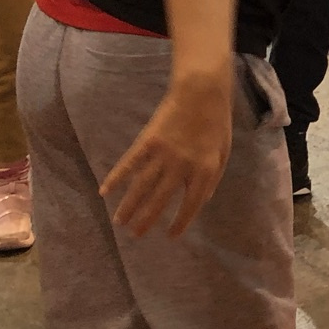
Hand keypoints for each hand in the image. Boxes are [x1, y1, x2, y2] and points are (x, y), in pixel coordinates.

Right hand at [100, 69, 234, 237]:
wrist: (202, 92)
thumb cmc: (216, 122)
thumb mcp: (224, 152)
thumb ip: (213, 177)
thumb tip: (202, 201)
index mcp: (205, 170)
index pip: (191, 204)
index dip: (180, 222)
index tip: (170, 235)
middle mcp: (182, 166)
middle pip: (160, 200)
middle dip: (146, 220)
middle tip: (134, 236)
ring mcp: (163, 154)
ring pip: (141, 186)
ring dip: (129, 206)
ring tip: (119, 222)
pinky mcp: (147, 142)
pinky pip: (129, 164)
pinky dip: (116, 177)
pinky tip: (105, 191)